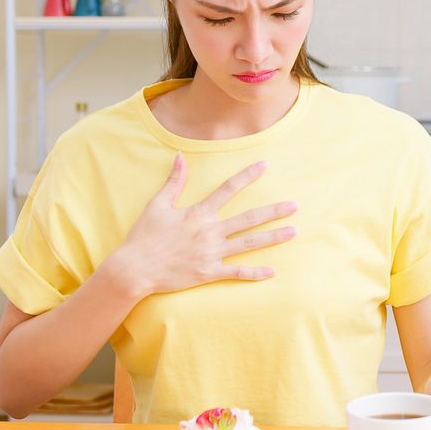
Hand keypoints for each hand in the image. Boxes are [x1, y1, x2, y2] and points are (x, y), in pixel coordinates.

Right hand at [110, 153, 297, 297]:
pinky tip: (273, 271)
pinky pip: (237, 272)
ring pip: (249, 243)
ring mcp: (212, 253)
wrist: (135, 268)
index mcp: (199, 213)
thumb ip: (174, 181)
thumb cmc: (144, 236)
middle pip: (249, 218)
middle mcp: (210, 232)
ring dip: (273, 237)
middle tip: (295, 205)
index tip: (265, 165)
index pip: (228, 189)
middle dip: (274, 210)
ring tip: (293, 231)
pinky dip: (255, 273)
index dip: (247, 176)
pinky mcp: (209, 273)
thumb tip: (180, 156)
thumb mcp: (157, 205)